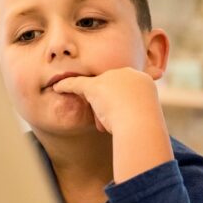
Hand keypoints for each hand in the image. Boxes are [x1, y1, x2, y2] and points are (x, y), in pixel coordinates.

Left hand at [52, 68, 173, 181]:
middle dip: (109, 107)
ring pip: (96, 90)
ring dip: (97, 108)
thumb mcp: (144, 119)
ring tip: (104, 124)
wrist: (140, 125)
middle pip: (110, 89)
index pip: (126, 89)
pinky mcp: (94, 86)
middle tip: (114, 123)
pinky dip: (67, 86)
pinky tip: (58, 88)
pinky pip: (77, 84)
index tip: (126, 117)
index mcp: (143, 81)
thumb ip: (136, 114)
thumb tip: (132, 121)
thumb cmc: (145, 128)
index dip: (122, 105)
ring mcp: (110, 78)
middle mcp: (127, 74)